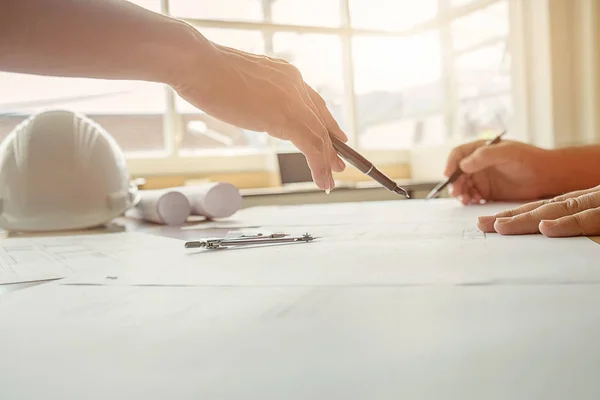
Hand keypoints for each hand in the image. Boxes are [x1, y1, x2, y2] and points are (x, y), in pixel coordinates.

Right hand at [171, 40, 346, 191]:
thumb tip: (254, 109)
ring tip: (329, 182)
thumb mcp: (240, 85)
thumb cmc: (206, 73)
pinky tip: (321, 181)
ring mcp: (293, 99)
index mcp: (285, 74)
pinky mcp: (286, 116)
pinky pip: (311, 146)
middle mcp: (295, 84)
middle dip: (331, 146)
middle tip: (338, 166)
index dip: (326, 122)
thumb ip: (255, 96)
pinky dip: (319, 166)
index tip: (335, 137)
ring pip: (319, 136)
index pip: (313, 102)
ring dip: (326, 162)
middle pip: (321, 120)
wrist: (198, 65)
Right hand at [444, 140, 556, 204]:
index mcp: (481, 149)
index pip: (459, 154)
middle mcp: (479, 164)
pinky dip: (469, 199)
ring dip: (460, 192)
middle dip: (455, 182)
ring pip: (463, 186)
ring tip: (465, 199)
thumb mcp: (507, 153)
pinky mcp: (488, 192)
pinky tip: (473, 202)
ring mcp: (483, 179)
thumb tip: (463, 165)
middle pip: (458, 172)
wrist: (547, 176)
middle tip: (457, 192)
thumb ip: (484, 156)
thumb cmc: (529, 159)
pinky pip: (472, 196)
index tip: (448, 174)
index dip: (451, 163)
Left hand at [476, 185, 599, 236]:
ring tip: (499, 226)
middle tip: (481, 225)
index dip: (514, 216)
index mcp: (578, 203)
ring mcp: (596, 205)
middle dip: (509, 217)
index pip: (541, 210)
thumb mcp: (597, 219)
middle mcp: (583, 201)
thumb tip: (549, 235)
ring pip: (557, 211)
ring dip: (526, 218)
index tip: (491, 224)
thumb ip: (576, 224)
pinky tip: (544, 228)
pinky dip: (565, 223)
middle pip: (541, 210)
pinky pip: (586, 219)